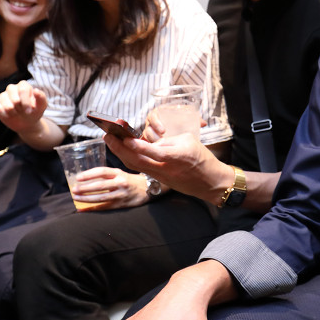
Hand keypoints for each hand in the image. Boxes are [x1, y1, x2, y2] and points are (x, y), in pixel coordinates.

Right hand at [0, 81, 46, 132]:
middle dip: (20, 108)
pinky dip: (5, 116)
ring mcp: (2, 96)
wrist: (26, 123)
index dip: (26, 102)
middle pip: (14, 98)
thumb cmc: (34, 112)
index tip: (29, 111)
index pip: (22, 90)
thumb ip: (41, 98)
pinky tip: (9, 115)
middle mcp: (11, 88)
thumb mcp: (41, 106)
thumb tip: (36, 90)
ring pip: (7, 105)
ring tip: (16, 112)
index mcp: (23, 85)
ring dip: (13, 113)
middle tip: (22, 111)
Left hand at [69, 167, 149, 210]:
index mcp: (118, 173)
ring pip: (102, 197)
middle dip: (85, 188)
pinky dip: (92, 208)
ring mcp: (121, 194)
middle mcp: (120, 182)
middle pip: (100, 186)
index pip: (102, 172)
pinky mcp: (121, 204)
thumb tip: (86, 180)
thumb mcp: (120, 173)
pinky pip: (104, 207)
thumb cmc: (129, 180)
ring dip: (87, 198)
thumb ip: (106, 176)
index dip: (89, 174)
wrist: (148, 189)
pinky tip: (83, 209)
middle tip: (74, 190)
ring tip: (76, 198)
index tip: (78, 178)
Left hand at [105, 132, 231, 204]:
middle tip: (108, 136)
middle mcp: (166, 169)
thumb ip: (168, 141)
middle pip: (138, 161)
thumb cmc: (203, 159)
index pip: (154, 151)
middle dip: (120, 149)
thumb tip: (151, 142)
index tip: (125, 138)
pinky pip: (141, 170)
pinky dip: (130, 160)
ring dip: (121, 154)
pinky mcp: (160, 181)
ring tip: (111, 142)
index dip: (138, 145)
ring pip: (136, 166)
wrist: (211, 182)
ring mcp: (162, 176)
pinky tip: (123, 152)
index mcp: (177, 156)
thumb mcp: (189, 141)